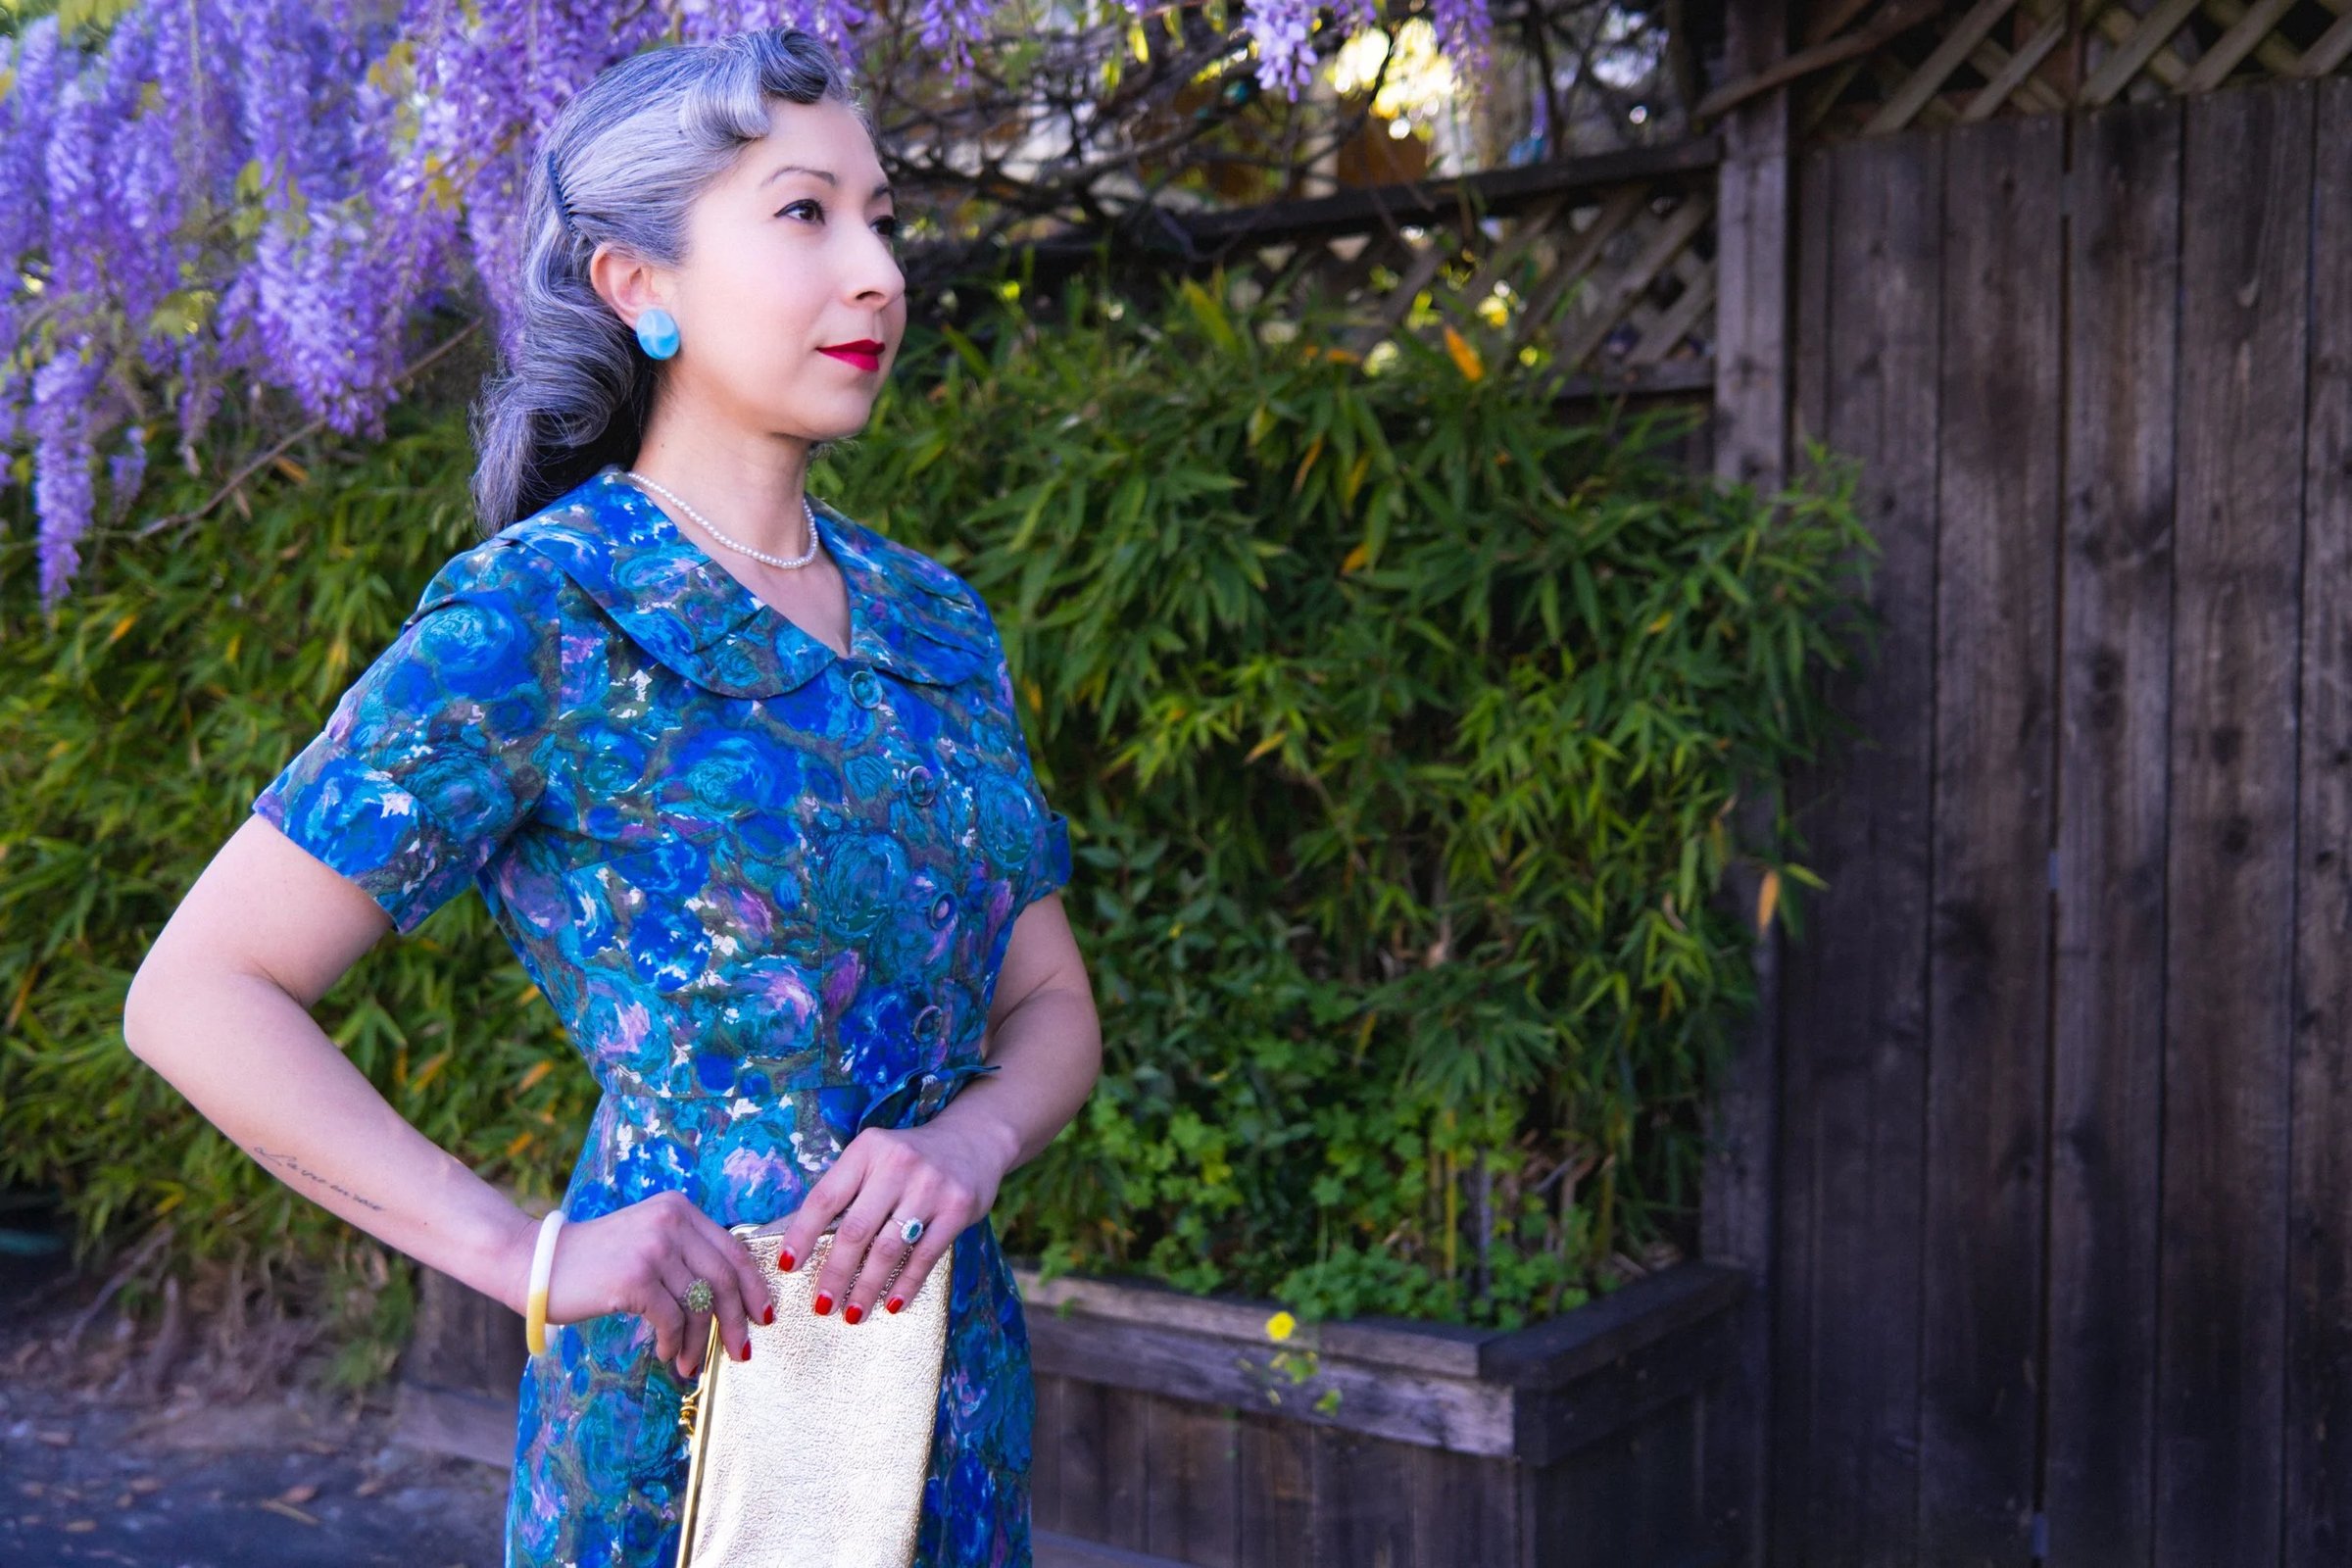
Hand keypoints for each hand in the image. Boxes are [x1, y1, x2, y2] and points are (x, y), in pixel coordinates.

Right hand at [523, 1191, 776, 1379]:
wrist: (538, 1263)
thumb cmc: (596, 1261)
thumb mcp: (648, 1241)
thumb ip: (686, 1256)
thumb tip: (731, 1301)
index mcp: (680, 1209)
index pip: (733, 1250)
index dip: (753, 1287)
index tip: (763, 1316)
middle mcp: (671, 1221)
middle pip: (724, 1278)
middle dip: (737, 1321)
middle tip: (740, 1352)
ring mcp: (653, 1248)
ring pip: (699, 1304)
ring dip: (699, 1342)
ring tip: (690, 1364)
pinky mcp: (634, 1278)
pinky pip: (672, 1320)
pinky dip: (674, 1343)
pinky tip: (668, 1354)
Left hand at [776, 1118, 1010, 1324]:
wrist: (973, 1141)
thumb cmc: (909, 1159)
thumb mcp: (875, 1158)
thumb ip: (848, 1191)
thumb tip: (805, 1245)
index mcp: (868, 1150)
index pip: (826, 1197)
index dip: (802, 1234)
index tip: (788, 1265)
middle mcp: (898, 1164)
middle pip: (856, 1229)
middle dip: (835, 1273)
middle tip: (823, 1305)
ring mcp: (931, 1186)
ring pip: (889, 1248)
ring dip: (867, 1287)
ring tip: (853, 1313)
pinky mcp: (958, 1208)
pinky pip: (926, 1256)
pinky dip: (906, 1284)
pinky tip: (892, 1304)